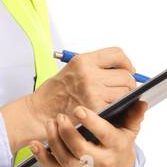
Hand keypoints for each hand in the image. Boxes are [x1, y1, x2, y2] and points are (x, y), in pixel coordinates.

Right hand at [0, 46, 140, 154]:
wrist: (38, 112)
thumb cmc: (54, 93)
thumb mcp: (72, 69)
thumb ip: (95, 67)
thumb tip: (120, 69)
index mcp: (83, 61)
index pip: (117, 54)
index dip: (126, 63)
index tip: (127, 69)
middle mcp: (89, 74)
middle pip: (125, 74)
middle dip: (127, 82)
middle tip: (122, 88)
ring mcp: (93, 91)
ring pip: (125, 91)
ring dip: (123, 96)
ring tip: (112, 99)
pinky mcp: (95, 108)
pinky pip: (118, 105)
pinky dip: (117, 107)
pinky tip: (108, 108)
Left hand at [29, 101, 147, 166]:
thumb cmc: (119, 144)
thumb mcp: (130, 130)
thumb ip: (133, 115)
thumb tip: (141, 102)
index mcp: (115, 146)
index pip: (104, 134)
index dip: (92, 122)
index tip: (79, 109)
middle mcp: (100, 160)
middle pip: (81, 150)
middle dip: (68, 133)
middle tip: (60, 116)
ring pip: (66, 160)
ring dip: (54, 142)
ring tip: (50, 124)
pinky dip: (42, 157)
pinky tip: (34, 145)